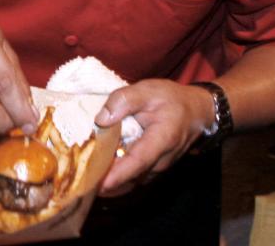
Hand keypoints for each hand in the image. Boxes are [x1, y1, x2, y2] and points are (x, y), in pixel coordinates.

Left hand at [94, 79, 213, 194]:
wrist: (196, 112)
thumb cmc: (172, 99)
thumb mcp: (148, 90)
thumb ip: (124, 100)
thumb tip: (101, 119)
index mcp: (162, 139)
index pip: (138, 162)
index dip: (118, 175)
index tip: (99, 185)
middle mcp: (161, 161)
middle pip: (130, 177)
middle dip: (105, 181)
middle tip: (78, 179)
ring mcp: (156, 169)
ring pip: (130, 182)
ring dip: (108, 182)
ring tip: (82, 176)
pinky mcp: (151, 171)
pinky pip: (132, 179)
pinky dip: (115, 179)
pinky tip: (97, 171)